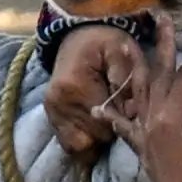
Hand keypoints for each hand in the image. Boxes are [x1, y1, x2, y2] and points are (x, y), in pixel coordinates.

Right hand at [43, 25, 148, 156]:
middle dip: (110, 130)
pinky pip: (68, 143)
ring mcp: (51, 111)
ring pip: (79, 146)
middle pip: (93, 137)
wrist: (79, 35)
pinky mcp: (50, 116)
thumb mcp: (123, 51)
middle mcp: (58, 103)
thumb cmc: (106, 43)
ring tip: (107, 120)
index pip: (104, 124)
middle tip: (120, 115)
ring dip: (96, 138)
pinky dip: (84, 139)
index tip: (129, 112)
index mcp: (75, 86)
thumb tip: (130, 112)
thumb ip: (129, 80)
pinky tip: (95, 126)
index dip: (121, 122)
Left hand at [95, 13, 181, 181]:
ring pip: (137, 94)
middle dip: (161, 45)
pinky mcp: (144, 151)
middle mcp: (152, 122)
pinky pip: (125, 128)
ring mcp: (145, 137)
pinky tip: (100, 109)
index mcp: (172, 117)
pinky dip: (115, 116)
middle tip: (158, 17)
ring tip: (123, 44)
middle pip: (156, 75)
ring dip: (133, 68)